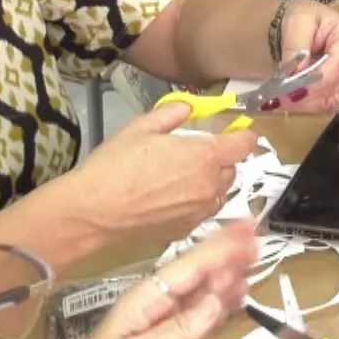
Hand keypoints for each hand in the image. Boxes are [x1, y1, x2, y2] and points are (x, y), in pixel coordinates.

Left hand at [21, 224, 258, 338]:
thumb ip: (180, 330)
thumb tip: (218, 299)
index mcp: (144, 300)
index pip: (189, 267)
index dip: (220, 248)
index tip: (249, 231)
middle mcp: (156, 307)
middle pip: (198, 276)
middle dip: (227, 257)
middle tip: (260, 240)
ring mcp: (163, 328)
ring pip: (202, 298)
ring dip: (227, 282)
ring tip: (255, 265)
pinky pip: (200, 324)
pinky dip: (219, 313)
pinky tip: (235, 303)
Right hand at [70, 104, 259, 241]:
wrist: (94, 211)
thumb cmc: (115, 165)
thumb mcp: (141, 127)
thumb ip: (172, 114)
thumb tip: (189, 108)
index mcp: (204, 156)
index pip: (243, 145)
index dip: (243, 136)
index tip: (238, 133)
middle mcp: (209, 185)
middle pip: (231, 169)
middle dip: (221, 160)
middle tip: (196, 154)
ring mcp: (200, 211)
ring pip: (219, 193)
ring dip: (210, 183)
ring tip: (182, 178)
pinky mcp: (186, 230)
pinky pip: (202, 212)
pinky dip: (196, 203)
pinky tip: (171, 199)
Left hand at [279, 0, 338, 111]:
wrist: (312, 25)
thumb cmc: (307, 19)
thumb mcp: (297, 23)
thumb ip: (296, 48)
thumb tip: (294, 76)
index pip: (336, 69)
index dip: (313, 85)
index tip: (288, 94)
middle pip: (336, 88)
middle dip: (306, 98)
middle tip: (277, 101)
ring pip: (335, 101)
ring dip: (307, 105)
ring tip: (282, 102)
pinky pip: (335, 105)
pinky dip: (313, 106)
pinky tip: (295, 102)